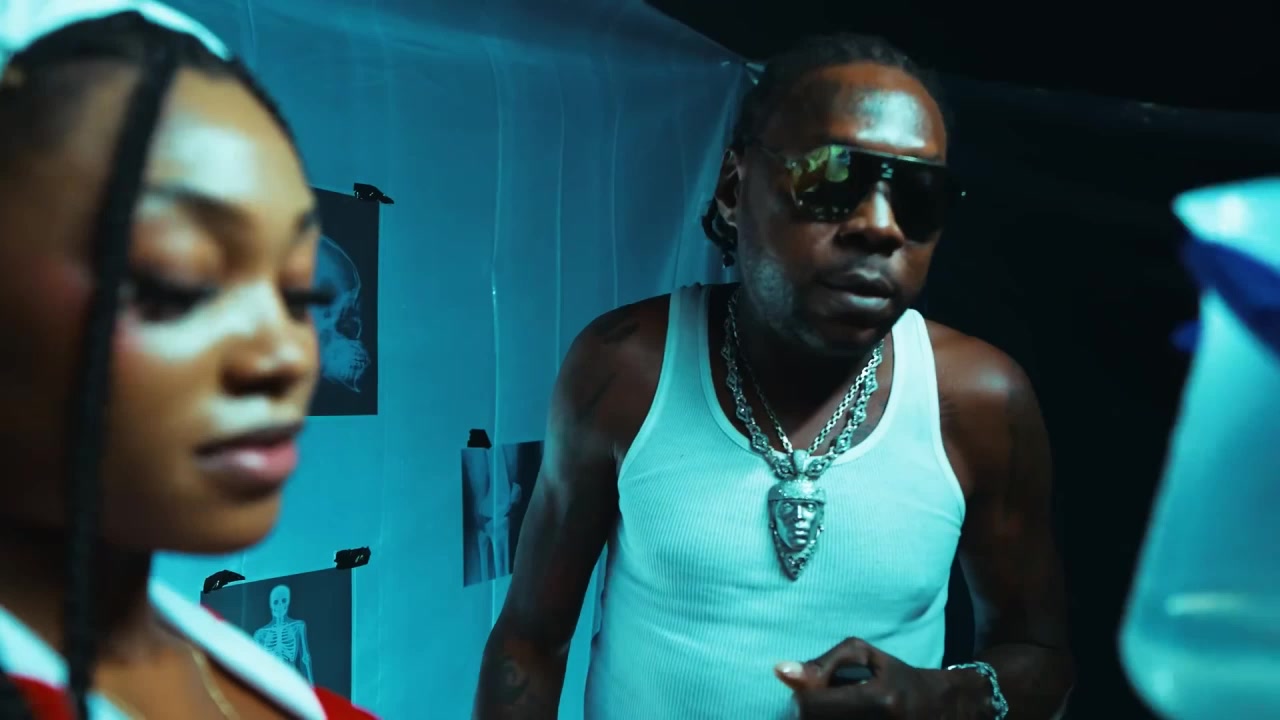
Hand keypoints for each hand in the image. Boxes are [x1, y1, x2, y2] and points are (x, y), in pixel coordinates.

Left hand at [775, 637, 962, 718]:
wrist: (943, 708)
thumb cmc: (898, 676)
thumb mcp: (866, 655)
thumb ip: (824, 663)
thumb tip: (781, 671)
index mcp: (879, 701)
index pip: (814, 706)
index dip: (802, 698)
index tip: (807, 691)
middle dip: (809, 712)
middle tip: (822, 702)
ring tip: (837, 710)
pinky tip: (844, 717)